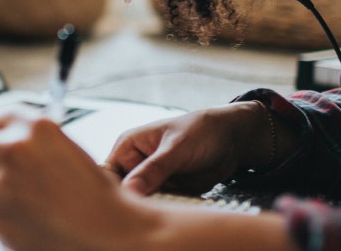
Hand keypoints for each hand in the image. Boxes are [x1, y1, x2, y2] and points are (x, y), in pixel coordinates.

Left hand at [0, 110, 155, 250]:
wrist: (107, 232)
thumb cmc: (96, 196)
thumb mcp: (66, 151)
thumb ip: (32, 142)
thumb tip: (5, 142)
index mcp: (37, 128)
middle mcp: (14, 150)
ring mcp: (1, 184)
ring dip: (3, 193)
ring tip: (39, 205)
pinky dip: (10, 216)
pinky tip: (37, 219)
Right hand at [103, 102, 273, 194]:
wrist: (232, 139)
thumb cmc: (200, 131)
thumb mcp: (176, 149)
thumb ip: (153, 170)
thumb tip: (129, 191)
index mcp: (128, 147)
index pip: (109, 174)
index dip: (114, 191)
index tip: (127, 205)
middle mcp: (136, 164)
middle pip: (125, 193)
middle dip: (137, 202)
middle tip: (152, 207)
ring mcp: (152, 180)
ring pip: (143, 203)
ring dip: (154, 207)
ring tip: (171, 200)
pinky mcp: (168, 191)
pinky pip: (160, 207)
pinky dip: (168, 209)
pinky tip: (178, 204)